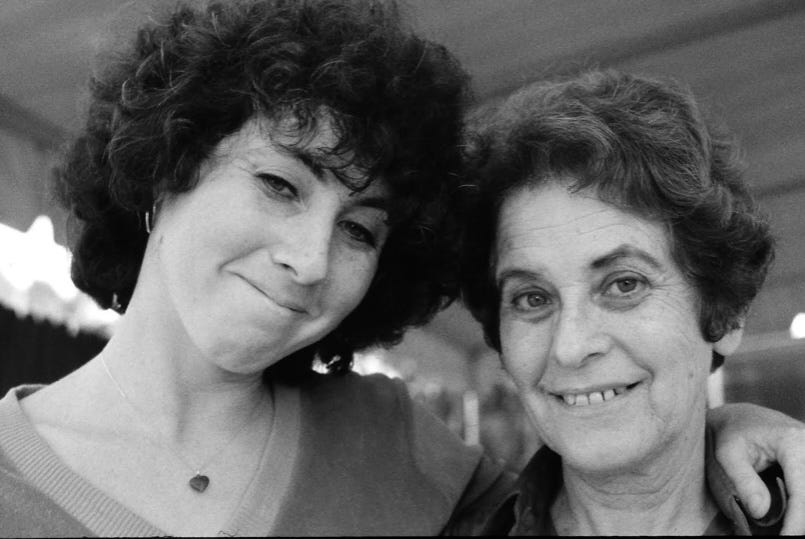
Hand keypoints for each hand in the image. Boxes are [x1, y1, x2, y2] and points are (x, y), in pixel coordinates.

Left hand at [707, 402, 804, 534]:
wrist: (738, 417)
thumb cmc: (730, 433)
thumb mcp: (727, 453)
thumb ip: (744, 481)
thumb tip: (761, 512)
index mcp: (794, 442)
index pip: (802, 492)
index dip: (796, 521)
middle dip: (800, 521)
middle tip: (783, 536)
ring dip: (799, 513)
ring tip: (784, 529)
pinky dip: (799, 506)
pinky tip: (789, 520)